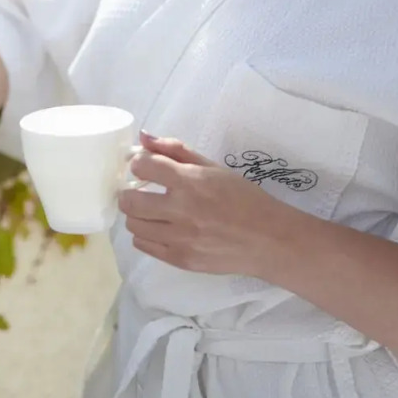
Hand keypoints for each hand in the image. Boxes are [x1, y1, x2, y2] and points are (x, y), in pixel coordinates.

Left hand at [117, 130, 289, 275]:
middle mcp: (181, 211)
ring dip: (138, 215)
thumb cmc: (243, 199)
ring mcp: (179, 239)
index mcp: (191, 182)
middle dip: (130, 192)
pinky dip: (146, 235)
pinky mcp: (180, 260)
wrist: (268, 240)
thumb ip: (176, 150)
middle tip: (141, 191)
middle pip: (129, 201)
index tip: (145, 168)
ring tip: (153, 211)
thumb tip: (143, 137)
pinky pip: (143, 246)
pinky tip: (160, 228)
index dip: (139, 164)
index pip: (142, 167)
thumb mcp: (214, 167)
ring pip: (133, 225)